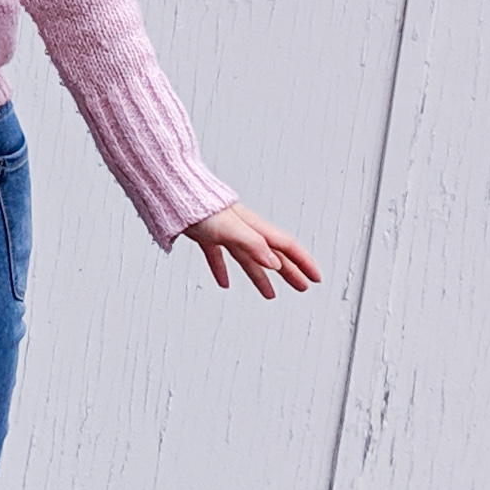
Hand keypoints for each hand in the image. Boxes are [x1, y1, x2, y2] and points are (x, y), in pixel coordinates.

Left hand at [184, 202, 320, 297]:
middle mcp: (244, 231)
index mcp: (254, 228)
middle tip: (302, 287)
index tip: (315, 278)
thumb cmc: (202, 208)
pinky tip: (223, 282)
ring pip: (248, 259)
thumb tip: (274, 263)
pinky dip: (222, 270)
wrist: (174, 195)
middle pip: (272, 255)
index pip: (286, 246)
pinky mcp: (207, 236)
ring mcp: (226, 234)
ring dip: (261, 277)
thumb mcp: (231, 229)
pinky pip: (219, 257)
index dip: (303, 262)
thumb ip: (253, 246)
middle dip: (289, 272)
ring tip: (270, 295)